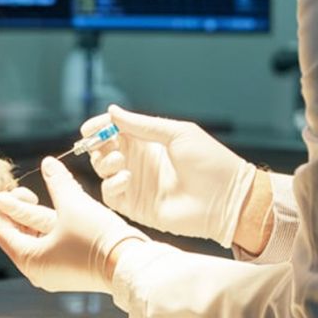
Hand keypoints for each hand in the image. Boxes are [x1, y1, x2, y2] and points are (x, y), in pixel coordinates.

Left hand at [0, 157, 148, 293]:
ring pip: (34, 237)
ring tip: (31, 195)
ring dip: (31, 214)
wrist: (132, 264)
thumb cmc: (97, 238)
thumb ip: (57, 182)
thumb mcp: (72, 205)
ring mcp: (54, 269)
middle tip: (14, 190)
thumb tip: (47, 162)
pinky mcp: (70, 265)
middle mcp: (38, 268)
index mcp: (30, 259)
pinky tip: (51, 206)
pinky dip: (46, 223)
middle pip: (15, 234)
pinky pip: (49, 241)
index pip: (1, 230)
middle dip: (13, 209)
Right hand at [85, 105, 255, 247]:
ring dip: (104, 162)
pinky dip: (112, 184)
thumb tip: (112, 111)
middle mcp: (138, 161)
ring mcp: (135, 184)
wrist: (227, 199)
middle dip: (97, 144)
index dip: (99, 127)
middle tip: (108, 144)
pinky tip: (127, 178)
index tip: (90, 128)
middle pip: (102, 150)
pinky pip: (110, 194)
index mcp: (147, 141)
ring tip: (121, 160)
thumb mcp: (177, 133)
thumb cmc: (209, 162)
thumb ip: (142, 125)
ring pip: (102, 170)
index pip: (113, 131)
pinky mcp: (135, 206)